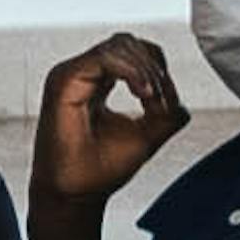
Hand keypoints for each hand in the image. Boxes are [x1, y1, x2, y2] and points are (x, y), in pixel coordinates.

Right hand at [28, 33, 187, 239]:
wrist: (73, 196)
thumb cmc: (99, 170)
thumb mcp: (146, 136)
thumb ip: (165, 113)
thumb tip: (177, 99)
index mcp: (97, 82)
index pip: (133, 53)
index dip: (157, 69)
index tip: (165, 102)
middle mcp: (82, 74)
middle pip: (128, 43)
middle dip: (154, 67)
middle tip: (161, 100)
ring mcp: (71, 74)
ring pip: (119, 45)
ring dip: (145, 69)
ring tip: (152, 98)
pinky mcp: (63, 80)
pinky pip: (104, 57)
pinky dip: (131, 71)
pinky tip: (143, 93)